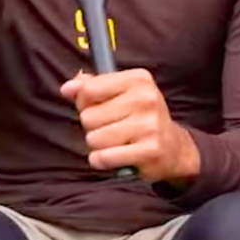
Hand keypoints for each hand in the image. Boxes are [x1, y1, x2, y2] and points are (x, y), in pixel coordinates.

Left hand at [60, 69, 199, 183]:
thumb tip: (67, 88)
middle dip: (93, 127)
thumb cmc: (139, 117)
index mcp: (138, 79)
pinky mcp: (150, 150)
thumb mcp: (119, 94)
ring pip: (94, 139)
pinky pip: (105, 157)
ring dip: (99, 146)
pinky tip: (116, 156)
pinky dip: (104, 160)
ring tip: (116, 143)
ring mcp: (150, 125)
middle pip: (88, 117)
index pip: (88, 90)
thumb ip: (90, 86)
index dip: (84, 103)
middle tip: (113, 128)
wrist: (173, 146)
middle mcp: (146, 98)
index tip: (98, 107)